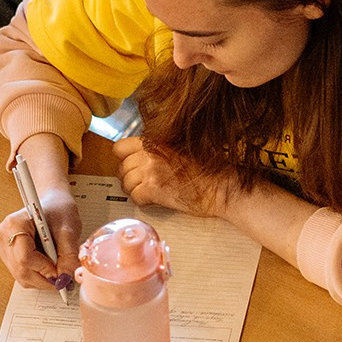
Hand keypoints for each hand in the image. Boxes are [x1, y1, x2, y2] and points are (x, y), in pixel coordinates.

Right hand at [0, 183, 83, 289]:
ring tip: (56, 270)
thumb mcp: (69, 229)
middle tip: (63, 278)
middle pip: (21, 270)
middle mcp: (4, 236)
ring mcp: (3, 246)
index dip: (45, 269)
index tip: (61, 273)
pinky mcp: (7, 254)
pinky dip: (36, 275)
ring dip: (41, 279)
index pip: (25, 258)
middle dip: (44, 278)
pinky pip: (20, 273)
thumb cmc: (59, 210)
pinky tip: (48, 267)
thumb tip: (65, 278)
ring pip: (20, 275)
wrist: (52, 202)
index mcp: (15, 224)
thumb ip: (68, 255)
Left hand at [114, 136, 232, 216]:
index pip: (121, 147)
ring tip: (145, 192)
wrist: (220, 186)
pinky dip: (141, 201)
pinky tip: (152, 200)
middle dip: (128, 175)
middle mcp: (151, 154)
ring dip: (133, 189)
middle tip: (138, 181)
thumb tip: (148, 154)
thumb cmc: (209, 169)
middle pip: (122, 166)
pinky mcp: (154, 190)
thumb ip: (161, 148)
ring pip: (126, 183)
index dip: (124, 157)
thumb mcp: (183, 147)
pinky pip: (135, 197)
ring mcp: (151, 171)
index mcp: (157, 141)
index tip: (130, 163)